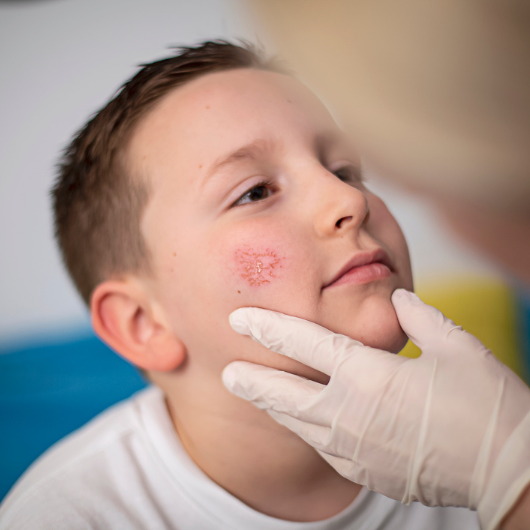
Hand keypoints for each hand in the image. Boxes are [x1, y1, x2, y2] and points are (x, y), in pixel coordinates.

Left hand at [222, 290, 529, 529]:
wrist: (507, 469)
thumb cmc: (485, 405)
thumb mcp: (457, 347)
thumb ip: (421, 317)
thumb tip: (399, 297)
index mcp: (369, 376)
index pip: (306, 344)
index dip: (269, 327)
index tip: (241, 319)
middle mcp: (350, 413)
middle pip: (286, 393)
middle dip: (253, 380)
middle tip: (228, 372)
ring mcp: (353, 447)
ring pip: (296, 423)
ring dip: (271, 406)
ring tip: (251, 395)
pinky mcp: (363, 470)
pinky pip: (320, 446)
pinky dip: (302, 429)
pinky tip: (297, 422)